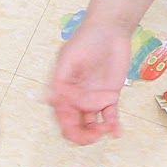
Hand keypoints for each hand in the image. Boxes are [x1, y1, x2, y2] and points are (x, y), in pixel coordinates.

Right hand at [48, 22, 131, 144]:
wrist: (109, 30)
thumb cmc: (85, 40)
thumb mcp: (68, 58)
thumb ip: (59, 80)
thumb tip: (49, 100)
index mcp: (62, 91)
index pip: (62, 116)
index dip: (68, 127)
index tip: (78, 131)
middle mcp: (76, 98)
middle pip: (76, 125)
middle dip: (84, 135)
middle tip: (95, 136)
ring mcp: (93, 99)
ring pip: (92, 125)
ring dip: (98, 132)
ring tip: (108, 130)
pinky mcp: (109, 97)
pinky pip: (110, 116)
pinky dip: (113, 126)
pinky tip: (117, 131)